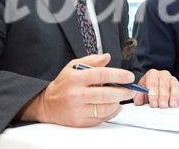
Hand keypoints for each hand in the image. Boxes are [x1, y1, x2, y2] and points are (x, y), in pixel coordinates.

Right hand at [19, 53, 134, 126]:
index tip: (129, 76)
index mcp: (76, 78)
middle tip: (131, 89)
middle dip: (123, 91)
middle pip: (106, 93)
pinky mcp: (80, 121)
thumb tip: (107, 57)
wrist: (48, 104)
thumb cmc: (63, 84)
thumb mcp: (73, 66)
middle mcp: (77, 94)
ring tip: (121, 97)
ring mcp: (79, 109)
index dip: (119, 75)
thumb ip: (91, 60)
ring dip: (118, 102)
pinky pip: (101, 118)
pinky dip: (111, 112)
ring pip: (105, 107)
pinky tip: (114, 106)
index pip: (102, 74)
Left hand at [133, 69, 178, 107]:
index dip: (153, 93)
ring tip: (172, 105)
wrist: (155, 92)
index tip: (153, 103)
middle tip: (162, 106)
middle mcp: (163, 75)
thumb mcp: (140, 94)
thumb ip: (139, 96)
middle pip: (164, 84)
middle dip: (163, 96)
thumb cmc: (147, 92)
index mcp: (152, 74)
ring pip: (174, 86)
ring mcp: (172, 80)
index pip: (152, 82)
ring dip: (173, 96)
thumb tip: (138, 100)